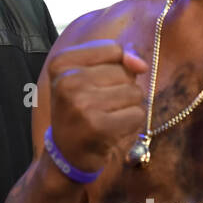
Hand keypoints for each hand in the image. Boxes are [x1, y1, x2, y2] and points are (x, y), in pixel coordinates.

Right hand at [47, 40, 148, 173]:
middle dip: (122, 88)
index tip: (94, 84)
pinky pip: (138, 114)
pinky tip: (112, 130)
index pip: (113, 49)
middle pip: (125, 72)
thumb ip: (117, 58)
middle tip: (99, 105)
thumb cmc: (81, 107)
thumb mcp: (88, 75)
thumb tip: (141, 64)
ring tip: (107, 116)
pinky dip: (131, 123)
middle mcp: (67, 81)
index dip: (115, 66)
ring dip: (128, 106)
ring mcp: (81, 104)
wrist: (67, 152)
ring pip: (135, 92)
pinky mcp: (98, 126)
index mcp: (61, 62)